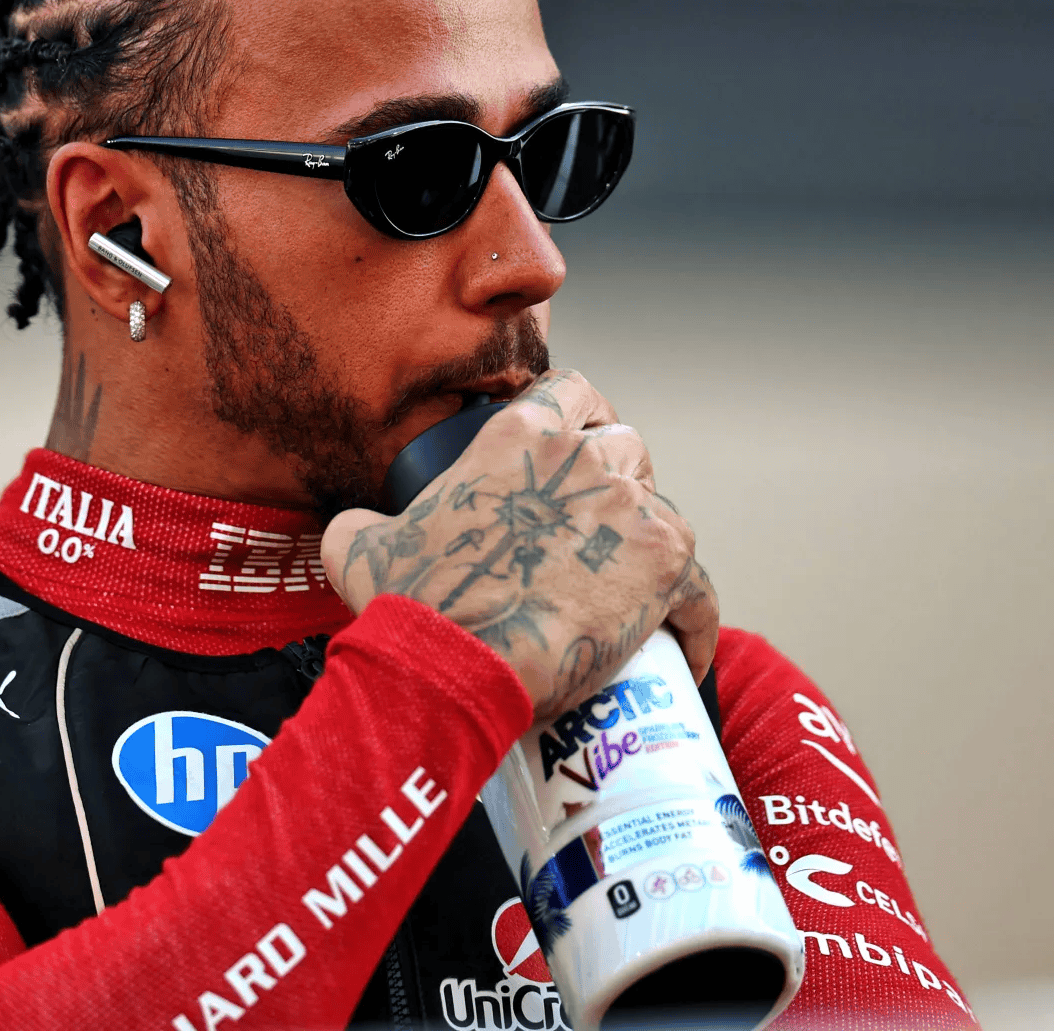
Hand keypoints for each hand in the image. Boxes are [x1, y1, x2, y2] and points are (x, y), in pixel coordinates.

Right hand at [322, 369, 718, 721]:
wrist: (455, 663)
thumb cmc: (409, 604)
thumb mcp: (362, 543)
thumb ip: (363, 520)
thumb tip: (354, 528)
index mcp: (517, 437)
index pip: (573, 390)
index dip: (584, 415)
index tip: (583, 444)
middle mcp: (580, 459)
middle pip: (626, 448)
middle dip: (617, 483)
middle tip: (596, 535)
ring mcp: (628, 508)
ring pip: (663, 509)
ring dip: (647, 543)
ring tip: (628, 591)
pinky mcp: (664, 564)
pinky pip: (698, 587)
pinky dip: (694, 617)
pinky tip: (683, 648)